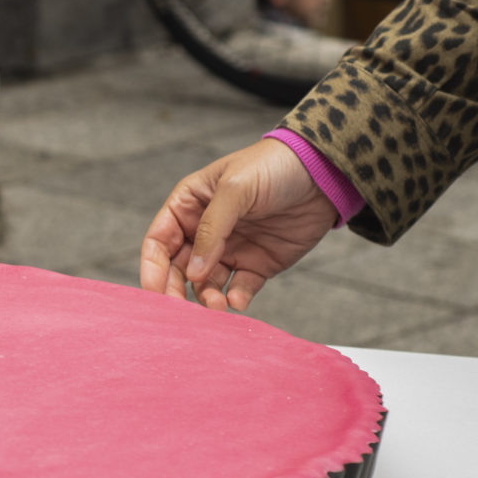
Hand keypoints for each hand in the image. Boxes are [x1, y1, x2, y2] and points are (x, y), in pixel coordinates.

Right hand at [139, 138, 338, 311]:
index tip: (154, 292)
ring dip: (207, 298)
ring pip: (206, 284)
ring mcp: (230, 249)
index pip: (158, 241)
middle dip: (176, 291)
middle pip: (178, 269)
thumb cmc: (273, 167)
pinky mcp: (257, 265)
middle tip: (181, 311)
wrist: (324, 173)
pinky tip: (238, 301)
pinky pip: (239, 288)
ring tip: (218, 306)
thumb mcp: (235, 189)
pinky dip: (235, 299)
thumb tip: (192, 272)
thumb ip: (211, 230)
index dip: (152, 267)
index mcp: (189, 206)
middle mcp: (204, 231)